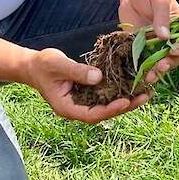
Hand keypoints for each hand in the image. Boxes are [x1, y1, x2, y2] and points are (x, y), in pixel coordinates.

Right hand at [23, 47, 150, 124]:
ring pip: (107, 105)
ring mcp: (83, 101)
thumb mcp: (58, 65)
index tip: (125, 102)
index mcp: (68, 108)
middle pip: (104, 113)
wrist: (33, 65)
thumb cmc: (42, 65)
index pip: (92, 114)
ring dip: (126, 99)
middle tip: (145, 97)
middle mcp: (78, 108)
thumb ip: (77, 72)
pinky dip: (119, 90)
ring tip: (146, 92)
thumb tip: (99, 77)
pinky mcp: (88, 93)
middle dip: (125, 106)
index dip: (110, 110)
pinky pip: (105, 95)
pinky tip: (133, 83)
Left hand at [118, 0, 178, 85]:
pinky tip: (139, 76)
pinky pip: (145, 62)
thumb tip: (165, 36)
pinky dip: (143, 70)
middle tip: (161, 66)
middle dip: (169, 64)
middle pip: (175, 57)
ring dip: (156, 72)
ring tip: (150, 77)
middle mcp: (170, 40)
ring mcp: (157, 46)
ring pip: (160, 63)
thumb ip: (162, 16)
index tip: (175, 51)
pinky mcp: (143, 49)